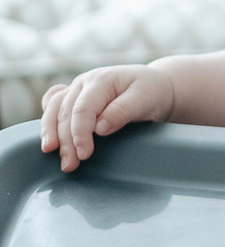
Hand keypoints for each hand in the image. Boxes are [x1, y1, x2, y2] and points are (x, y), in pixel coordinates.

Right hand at [40, 66, 175, 171]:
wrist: (154, 86)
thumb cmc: (150, 92)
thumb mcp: (144, 99)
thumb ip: (122, 111)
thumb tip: (99, 128)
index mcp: (101, 80)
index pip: (82, 109)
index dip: (80, 134)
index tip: (84, 155)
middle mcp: (84, 82)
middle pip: (65, 113)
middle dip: (65, 141)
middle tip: (69, 165)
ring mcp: (76, 88)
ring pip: (53, 109)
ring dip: (50, 132)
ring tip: (49, 152)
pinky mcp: (74, 97)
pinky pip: (53, 104)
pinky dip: (47, 117)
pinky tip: (48, 131)